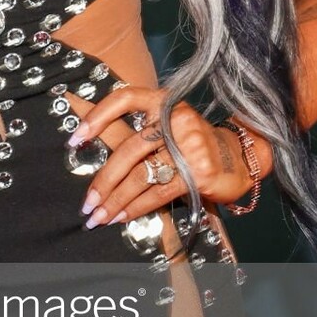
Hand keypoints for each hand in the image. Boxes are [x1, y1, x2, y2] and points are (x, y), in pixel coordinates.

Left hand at [64, 85, 268, 229]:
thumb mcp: (168, 128)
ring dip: (115, 200)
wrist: (240, 158)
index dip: (97, 116)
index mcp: (164, 102)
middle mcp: (176, 119)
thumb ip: (137, 134)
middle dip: (103, 181)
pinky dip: (136, 208)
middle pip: (129, 149)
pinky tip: (122, 217)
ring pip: (141, 175)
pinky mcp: (198, 172)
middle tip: (87, 202)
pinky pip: (158, 193)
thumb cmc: (193, 144)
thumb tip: (89, 146)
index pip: (125, 99)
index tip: (75, 139)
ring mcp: (189, 145)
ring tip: (99, 216)